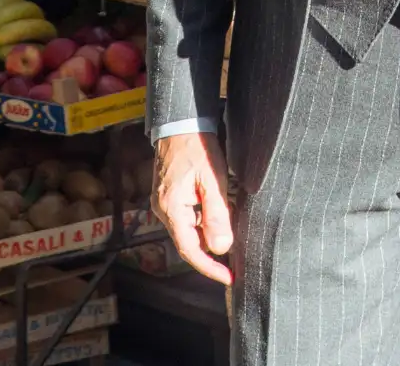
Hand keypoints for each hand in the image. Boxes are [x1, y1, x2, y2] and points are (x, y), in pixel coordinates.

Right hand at [154, 131, 232, 284]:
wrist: (181, 122)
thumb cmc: (197, 147)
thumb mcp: (213, 180)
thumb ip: (217, 214)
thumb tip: (222, 247)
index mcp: (171, 209)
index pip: (190, 250)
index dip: (209, 268)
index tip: (229, 278)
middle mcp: (163, 210)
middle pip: (188, 242)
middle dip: (211, 253)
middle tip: (235, 261)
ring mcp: (165, 203)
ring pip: (189, 229)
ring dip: (208, 234)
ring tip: (232, 233)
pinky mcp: (170, 195)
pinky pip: (188, 217)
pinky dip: (204, 220)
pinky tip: (219, 214)